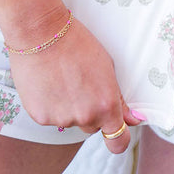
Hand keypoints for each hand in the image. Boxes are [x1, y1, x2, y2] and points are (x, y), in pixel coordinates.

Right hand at [8, 17, 142, 152]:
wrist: (40, 31)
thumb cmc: (75, 42)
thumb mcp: (106, 66)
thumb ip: (119, 98)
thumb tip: (133, 119)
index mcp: (106, 104)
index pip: (118, 142)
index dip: (118, 138)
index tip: (116, 133)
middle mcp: (85, 116)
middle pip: (92, 126)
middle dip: (89, 111)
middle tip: (80, 83)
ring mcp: (61, 118)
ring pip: (69, 120)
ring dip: (68, 106)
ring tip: (60, 77)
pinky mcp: (40, 116)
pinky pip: (50, 116)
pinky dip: (49, 104)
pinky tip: (47, 81)